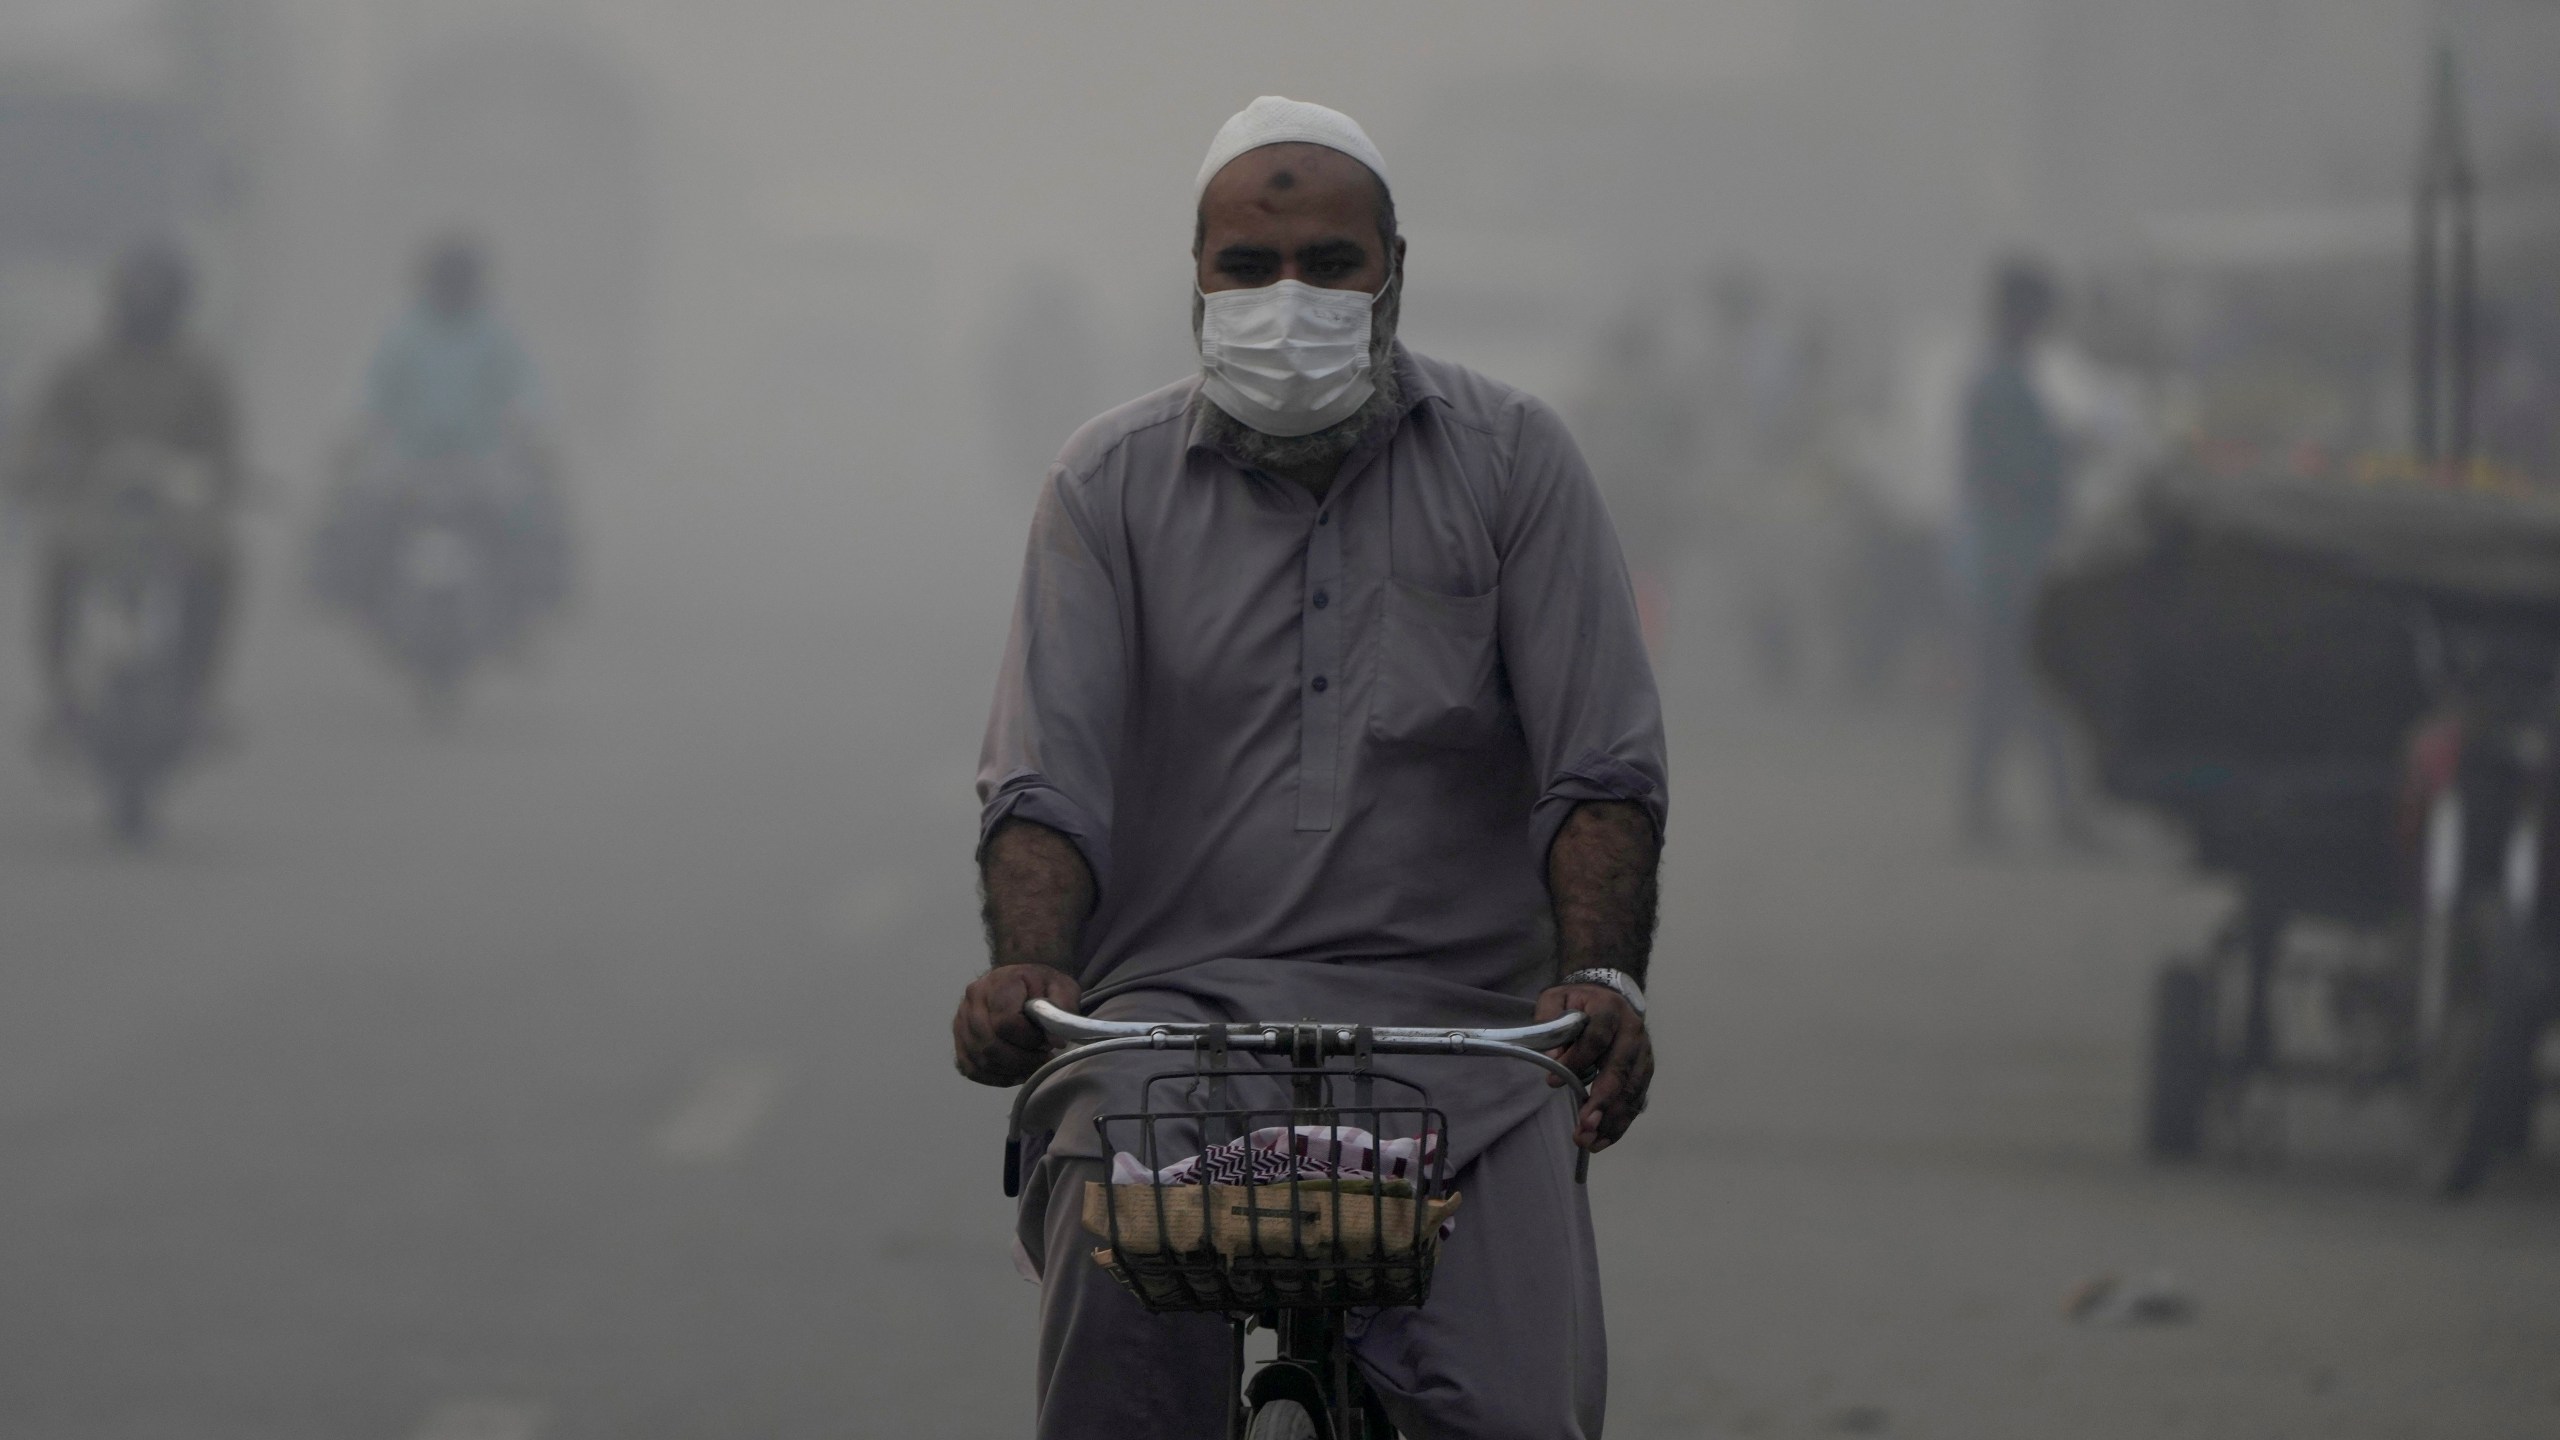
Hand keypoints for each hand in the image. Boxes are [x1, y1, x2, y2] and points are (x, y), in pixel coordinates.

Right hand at [952, 964, 1084, 1086]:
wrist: (1020, 982)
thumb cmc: (1042, 985)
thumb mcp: (1061, 987)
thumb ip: (1063, 1009)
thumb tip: (1056, 1042)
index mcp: (997, 984)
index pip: (1005, 1023)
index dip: (1029, 1039)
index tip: (1047, 1040)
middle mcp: (972, 1002)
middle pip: (990, 1045)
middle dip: (1022, 1060)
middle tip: (1043, 1058)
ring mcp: (961, 1021)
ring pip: (981, 1060)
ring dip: (1011, 1070)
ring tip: (1032, 1065)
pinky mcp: (960, 1040)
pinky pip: (972, 1069)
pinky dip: (995, 1078)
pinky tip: (1016, 1074)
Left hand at [1533, 984, 1653, 1152]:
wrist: (1611, 995)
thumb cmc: (1579, 1002)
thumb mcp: (1557, 999)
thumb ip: (1549, 1019)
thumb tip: (1552, 1057)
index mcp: (1609, 1010)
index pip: (1597, 1037)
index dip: (1577, 1060)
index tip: (1552, 1081)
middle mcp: (1632, 1032)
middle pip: (1620, 1069)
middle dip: (1602, 1101)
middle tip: (1584, 1126)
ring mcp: (1643, 1053)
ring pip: (1633, 1090)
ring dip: (1613, 1119)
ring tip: (1590, 1141)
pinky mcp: (1645, 1071)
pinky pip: (1637, 1100)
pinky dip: (1622, 1122)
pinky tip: (1604, 1140)